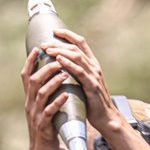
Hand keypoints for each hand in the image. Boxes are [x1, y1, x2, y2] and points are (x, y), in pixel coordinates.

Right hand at [21, 47, 68, 149]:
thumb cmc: (45, 127)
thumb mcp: (42, 107)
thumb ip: (44, 93)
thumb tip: (51, 76)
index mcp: (29, 98)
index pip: (25, 75)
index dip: (30, 61)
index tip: (38, 47)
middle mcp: (29, 104)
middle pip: (33, 81)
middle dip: (45, 68)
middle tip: (58, 59)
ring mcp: (35, 115)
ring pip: (40, 94)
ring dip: (52, 82)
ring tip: (64, 74)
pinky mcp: (43, 126)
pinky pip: (49, 112)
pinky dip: (57, 102)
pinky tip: (65, 95)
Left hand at [42, 29, 149, 149]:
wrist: (106, 118)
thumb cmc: (92, 102)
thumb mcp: (84, 83)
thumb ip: (76, 72)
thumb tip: (60, 65)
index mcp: (92, 64)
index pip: (80, 42)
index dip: (67, 34)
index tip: (54, 31)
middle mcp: (94, 66)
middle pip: (75, 47)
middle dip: (58, 43)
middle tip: (44, 44)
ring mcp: (94, 75)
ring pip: (76, 56)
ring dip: (60, 51)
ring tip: (47, 50)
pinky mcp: (92, 85)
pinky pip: (79, 71)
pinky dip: (68, 64)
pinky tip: (58, 60)